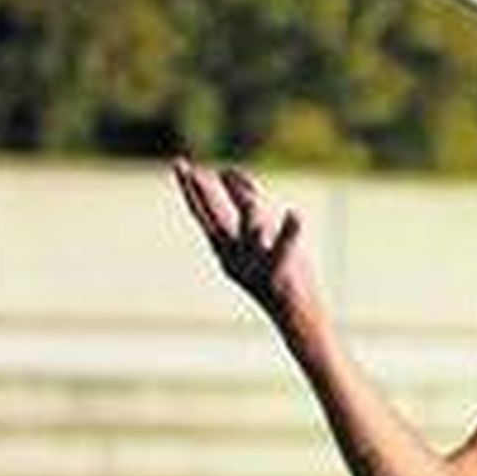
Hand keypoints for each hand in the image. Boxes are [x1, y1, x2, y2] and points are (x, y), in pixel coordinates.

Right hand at [173, 156, 319, 329]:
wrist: (293, 310)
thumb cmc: (274, 268)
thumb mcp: (255, 230)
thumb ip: (243, 200)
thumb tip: (227, 172)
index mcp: (225, 245)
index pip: (204, 212)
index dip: (191, 189)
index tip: (180, 165)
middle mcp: (234, 255)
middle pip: (216, 219)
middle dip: (204, 194)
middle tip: (191, 169)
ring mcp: (256, 264)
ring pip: (251, 232)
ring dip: (248, 208)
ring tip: (238, 181)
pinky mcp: (280, 274)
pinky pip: (285, 251)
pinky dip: (291, 233)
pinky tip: (296, 214)